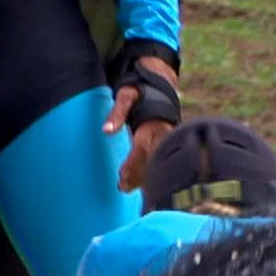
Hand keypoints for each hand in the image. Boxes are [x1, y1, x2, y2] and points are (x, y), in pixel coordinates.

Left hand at [103, 57, 178, 192]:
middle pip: (150, 160)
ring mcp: (168, 140)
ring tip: (125, 188)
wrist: (160, 88)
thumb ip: (117, 112)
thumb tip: (106, 131)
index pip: (142, 148)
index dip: (132, 163)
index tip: (121, 174)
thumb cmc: (140, 92)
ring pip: (157, 163)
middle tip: (121, 186)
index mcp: (153, 123)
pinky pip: (161, 161)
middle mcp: (163, 134)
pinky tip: (138, 184)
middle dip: (137, 175)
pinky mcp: (168, 144)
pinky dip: (150, 174)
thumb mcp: (126, 95)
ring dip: (142, 178)